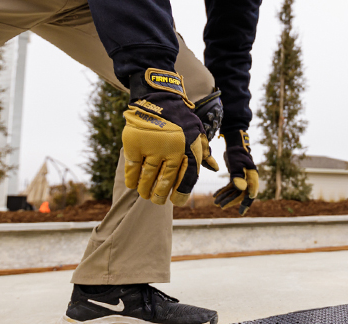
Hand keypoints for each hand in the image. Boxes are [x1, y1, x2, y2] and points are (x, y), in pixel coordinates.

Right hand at [122, 68, 218, 205]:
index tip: (176, 201)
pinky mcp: (135, 143)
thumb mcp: (196, 133)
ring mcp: (152, 147)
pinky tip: (132, 184)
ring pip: (148, 176)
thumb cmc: (180, 119)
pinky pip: (133, 167)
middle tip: (157, 201)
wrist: (158, 97)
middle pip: (166, 181)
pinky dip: (132, 178)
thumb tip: (215, 168)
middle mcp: (172, 150)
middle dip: (161, 195)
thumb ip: (204, 152)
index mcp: (189, 149)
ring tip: (145, 195)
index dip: (181, 193)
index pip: (187, 179)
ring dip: (145, 189)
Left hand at [213, 130, 259, 214]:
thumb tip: (241, 189)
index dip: (246, 202)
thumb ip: (238, 176)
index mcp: (252, 177)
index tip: (242, 211)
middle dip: (231, 201)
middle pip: (241, 194)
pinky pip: (231, 187)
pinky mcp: (236, 176)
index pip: (250, 192)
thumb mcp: (237, 163)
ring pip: (235, 191)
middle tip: (222, 207)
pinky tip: (215, 195)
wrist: (234, 143)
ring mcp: (243, 178)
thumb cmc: (237, 152)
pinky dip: (224, 191)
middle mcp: (249, 179)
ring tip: (215, 202)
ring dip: (225, 196)